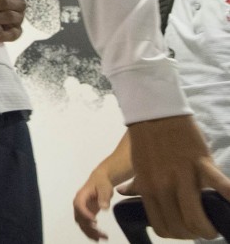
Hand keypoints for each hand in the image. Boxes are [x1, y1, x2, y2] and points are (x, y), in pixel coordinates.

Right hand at [73, 170, 117, 240]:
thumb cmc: (102, 183)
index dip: (85, 214)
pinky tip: (99, 237)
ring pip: (82, 223)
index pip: (79, 206)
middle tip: (101, 234)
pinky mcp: (86, 214)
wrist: (100, 180)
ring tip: (102, 238)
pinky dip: (90, 232)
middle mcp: (79, 204)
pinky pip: (85, 224)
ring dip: (90, 232)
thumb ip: (104, 197)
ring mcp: (82, 210)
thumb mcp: (104, 187)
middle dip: (88, 227)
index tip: (95, 220)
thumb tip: (104, 208)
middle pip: (79, 218)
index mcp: (81, 196)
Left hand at [126, 115, 229, 238]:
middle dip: (195, 233)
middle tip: (204, 228)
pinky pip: (219, 185)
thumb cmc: (148, 140)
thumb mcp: (138, 165)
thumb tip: (125, 194)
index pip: (162, 226)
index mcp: (147, 189)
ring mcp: (182, 175)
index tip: (187, 231)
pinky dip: (228, 195)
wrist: (156, 112)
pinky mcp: (201, 162)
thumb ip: (138, 185)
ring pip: (197, 218)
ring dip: (209, 227)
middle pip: (181, 227)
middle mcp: (163, 187)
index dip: (177, 234)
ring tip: (216, 224)